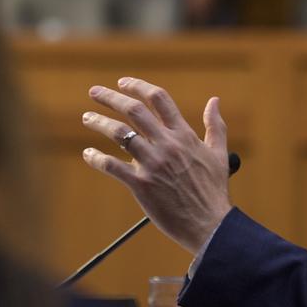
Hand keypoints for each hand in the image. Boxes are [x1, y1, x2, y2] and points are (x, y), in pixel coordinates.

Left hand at [81, 77, 232, 252]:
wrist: (209, 224)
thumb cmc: (214, 190)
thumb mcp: (219, 153)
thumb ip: (215, 125)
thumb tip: (215, 100)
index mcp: (184, 135)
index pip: (158, 99)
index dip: (138, 86)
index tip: (123, 83)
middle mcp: (166, 144)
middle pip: (133, 110)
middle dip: (110, 97)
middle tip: (94, 92)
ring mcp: (152, 164)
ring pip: (119, 133)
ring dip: (99, 122)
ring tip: (86, 118)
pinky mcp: (141, 185)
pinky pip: (112, 166)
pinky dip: (96, 158)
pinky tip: (88, 154)